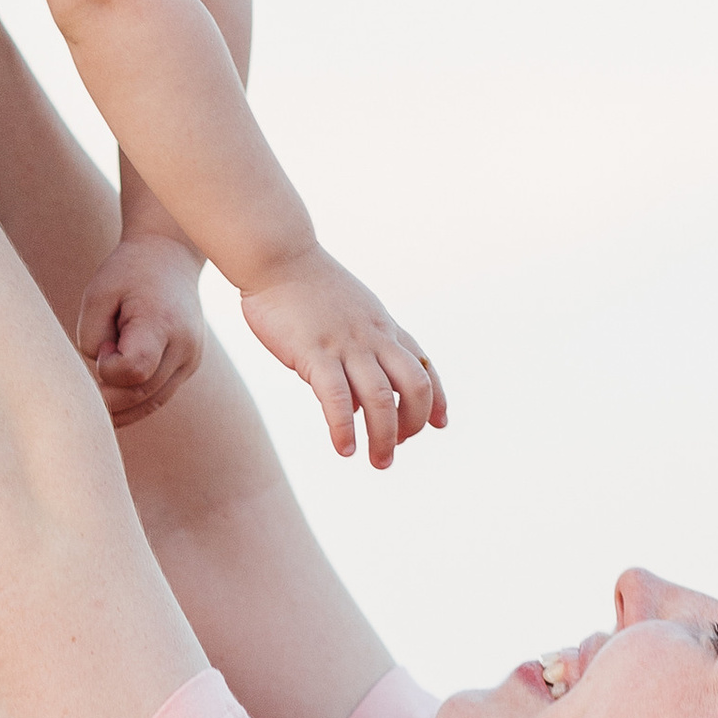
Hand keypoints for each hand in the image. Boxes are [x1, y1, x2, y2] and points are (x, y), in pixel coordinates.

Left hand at [75, 229, 207, 430]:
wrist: (170, 257)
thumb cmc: (128, 272)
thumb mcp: (97, 293)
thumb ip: (91, 336)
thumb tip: (104, 374)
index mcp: (162, 322)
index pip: (134, 370)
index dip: (108, 369)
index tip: (103, 346)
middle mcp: (184, 346)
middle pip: (141, 393)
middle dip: (109, 392)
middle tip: (93, 368)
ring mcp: (191, 360)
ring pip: (152, 403)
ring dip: (120, 406)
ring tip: (96, 391)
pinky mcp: (188, 367)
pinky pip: (159, 397)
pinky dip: (134, 402)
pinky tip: (113, 397)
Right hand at [240, 249, 445, 465]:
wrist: (277, 256)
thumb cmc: (306, 289)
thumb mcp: (347, 316)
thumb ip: (359, 353)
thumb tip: (356, 403)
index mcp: (383, 327)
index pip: (424, 366)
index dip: (437, 398)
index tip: (440, 424)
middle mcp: (373, 337)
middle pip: (415, 386)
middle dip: (413, 424)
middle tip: (397, 449)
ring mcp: (346, 344)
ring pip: (381, 397)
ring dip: (385, 436)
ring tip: (378, 462)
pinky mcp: (314, 351)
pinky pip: (336, 397)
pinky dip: (343, 427)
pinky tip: (344, 448)